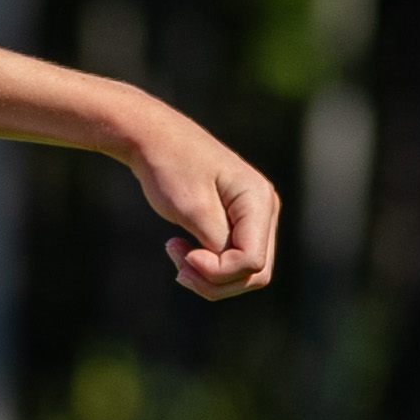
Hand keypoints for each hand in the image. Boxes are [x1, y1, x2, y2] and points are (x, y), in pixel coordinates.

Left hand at [123, 106, 279, 299]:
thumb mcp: (192, 209)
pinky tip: (181, 249)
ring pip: (245, 271)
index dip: (217, 271)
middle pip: (255, 272)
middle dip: (215, 280)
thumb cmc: (170, 167)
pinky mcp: (239, 222)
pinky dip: (208, 265)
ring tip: (176, 256)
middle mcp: (265, 209)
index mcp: (259, 200)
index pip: (252, 261)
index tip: (183, 256)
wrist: (154, 139)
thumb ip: (216, 245)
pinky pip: (233, 259)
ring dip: (210, 276)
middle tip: (178, 268)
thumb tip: (231, 271)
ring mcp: (255, 217)